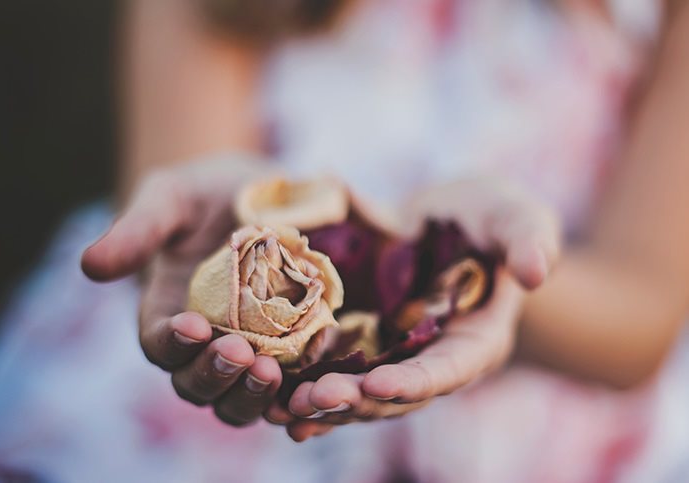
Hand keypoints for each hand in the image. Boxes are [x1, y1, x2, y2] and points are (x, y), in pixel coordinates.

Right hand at [81, 156, 283, 425]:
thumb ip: (138, 229)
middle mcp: (204, 347)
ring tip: (272, 372)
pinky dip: (296, 399)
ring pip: (240, 401)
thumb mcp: (171, 199)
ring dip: (252, 396)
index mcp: (167, 316)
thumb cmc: (205, 194)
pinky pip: (290, 391)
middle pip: (198, 386)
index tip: (192, 325)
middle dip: (214, 376)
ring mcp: (248, 356)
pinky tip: (313, 387)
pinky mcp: (289, 355)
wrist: (259, 196)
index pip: (159, 346)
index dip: (171, 344)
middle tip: (240, 353)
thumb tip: (90, 264)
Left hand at [267, 178, 560, 440]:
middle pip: (397, 393)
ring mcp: (396, 356)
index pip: (449, 369)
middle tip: (314, 398)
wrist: (444, 220)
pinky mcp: (365, 346)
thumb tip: (538, 271)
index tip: (378, 383)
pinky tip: (274, 399)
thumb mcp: (513, 214)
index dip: (416, 381)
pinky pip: (337, 374)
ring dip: (325, 405)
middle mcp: (434, 360)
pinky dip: (308, 389)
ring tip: (284, 406)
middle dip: (357, 401)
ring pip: (361, 393)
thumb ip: (528, 238)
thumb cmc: (488, 217)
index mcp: (475, 339)